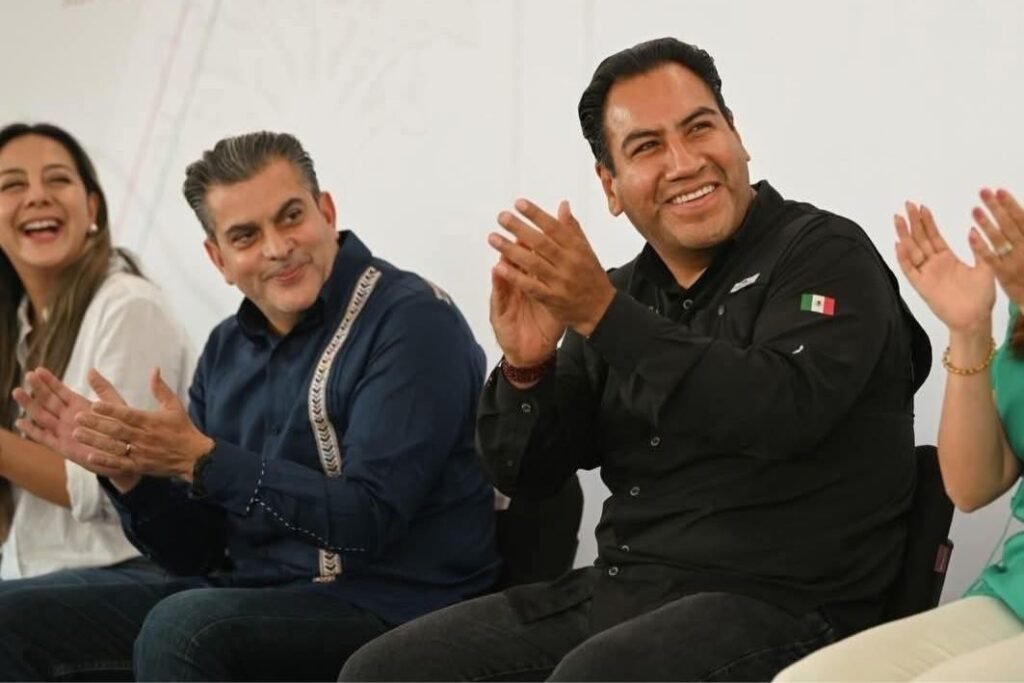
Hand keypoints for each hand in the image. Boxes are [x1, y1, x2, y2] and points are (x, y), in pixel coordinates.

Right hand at [12, 367, 136, 488]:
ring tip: (17, 391)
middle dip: (38, 388)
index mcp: (80, 405)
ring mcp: (64, 431)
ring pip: (43, 416)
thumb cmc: (121, 428)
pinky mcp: (62, 447)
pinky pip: (44, 437)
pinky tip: (20, 422)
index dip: (50, 381)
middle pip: (49, 400)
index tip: (38, 369)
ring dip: (30, 405)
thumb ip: (103, 388)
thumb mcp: (114, 404)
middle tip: (27, 375)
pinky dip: (32, 430)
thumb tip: (90, 370)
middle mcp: (68, 417)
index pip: (61, 390)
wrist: (126, 453)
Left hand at [72, 368, 212, 483]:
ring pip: (114, 446)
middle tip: (77, 418)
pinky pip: (120, 464)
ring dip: (95, 441)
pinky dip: (105, 461)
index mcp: (151, 421)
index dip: (110, 410)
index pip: (127, 415)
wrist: (194, 456)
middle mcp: (144, 437)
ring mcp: (141, 453)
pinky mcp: (140, 466)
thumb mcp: (174, 406)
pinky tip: (90, 457)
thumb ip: (161, 388)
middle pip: (116, 430)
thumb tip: (154, 369)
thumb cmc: (183, 429)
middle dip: (96, 424)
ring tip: (77, 434)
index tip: (94, 405)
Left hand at [489, 199, 615, 340]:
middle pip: (541, 243)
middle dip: (519, 228)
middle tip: (502, 217)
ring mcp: (560, 282)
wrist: (601, 310)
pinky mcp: (552, 299)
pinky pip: (530, 286)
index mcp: (577, 249)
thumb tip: (563, 205)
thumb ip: (572, 229)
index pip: (554, 228)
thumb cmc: (591, 277)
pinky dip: (515, 276)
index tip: (519, 203)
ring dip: (511, 250)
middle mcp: (568, 264)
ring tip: (494, 238)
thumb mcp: (586, 251)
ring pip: (532, 263)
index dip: (536, 215)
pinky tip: (500, 267)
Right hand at [895, 201, 994, 333]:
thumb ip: (978, 249)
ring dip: (904, 234)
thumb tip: (972, 229)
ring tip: (898, 218)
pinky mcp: (921, 286)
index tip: (922, 207)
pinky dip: (903, 258)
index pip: (934, 236)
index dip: (928, 222)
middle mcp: (934, 265)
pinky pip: (910, 270)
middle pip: (920, 239)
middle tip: (907, 205)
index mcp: (947, 259)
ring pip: (912, 250)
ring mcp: (926, 274)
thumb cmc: (981, 297)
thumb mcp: (985, 268)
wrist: (974, 318)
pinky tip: (899, 244)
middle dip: (913, 222)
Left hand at [968, 188, 1023, 308]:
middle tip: (984, 192)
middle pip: (1009, 225)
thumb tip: (1016, 214)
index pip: (1022, 219)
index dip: (1010, 204)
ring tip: (975, 209)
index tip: (999, 191)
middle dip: (997, 207)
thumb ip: (1022, 232)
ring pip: (999, 239)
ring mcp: (1014, 261)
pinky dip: (982, 246)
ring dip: (987, 223)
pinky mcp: (1003, 274)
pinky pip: (991, 258)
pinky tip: (971, 234)